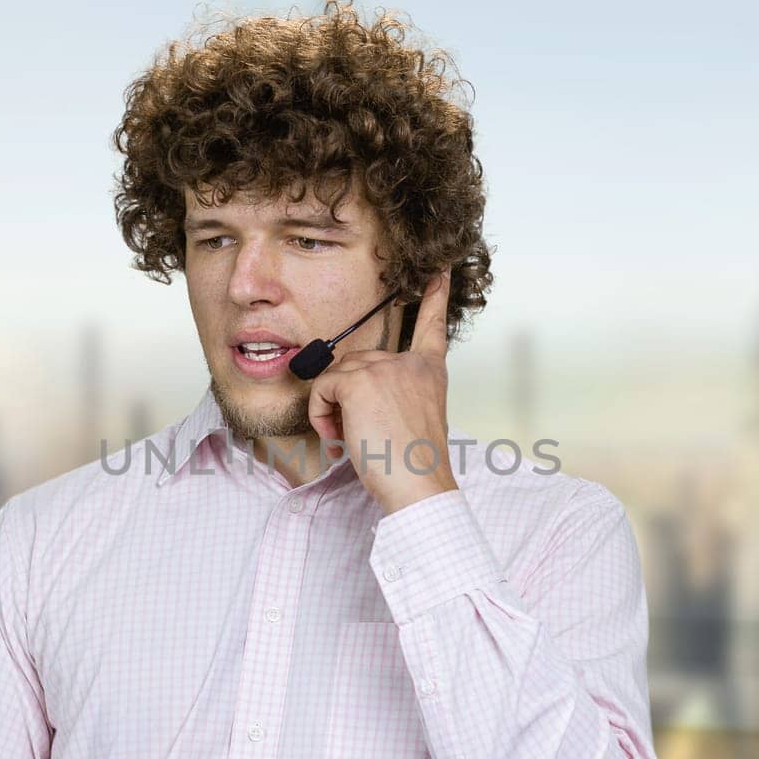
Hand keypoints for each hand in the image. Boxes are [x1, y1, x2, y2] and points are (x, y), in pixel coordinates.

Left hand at [307, 269, 457, 514]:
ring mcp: (384, 369)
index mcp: (429, 372)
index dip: (434, 297)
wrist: (418, 487)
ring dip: (331, 409)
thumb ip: (392, 394)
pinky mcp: (359, 382)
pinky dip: (319, 414)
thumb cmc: (413, 466)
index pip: (432, 326)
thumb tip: (349, 389)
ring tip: (349, 438)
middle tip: (357, 434)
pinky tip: (339, 435)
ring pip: (335, 377)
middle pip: (358, 364)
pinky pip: (321, 388)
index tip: (439, 271)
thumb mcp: (411, 419)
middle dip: (346, 398)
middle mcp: (410, 363)